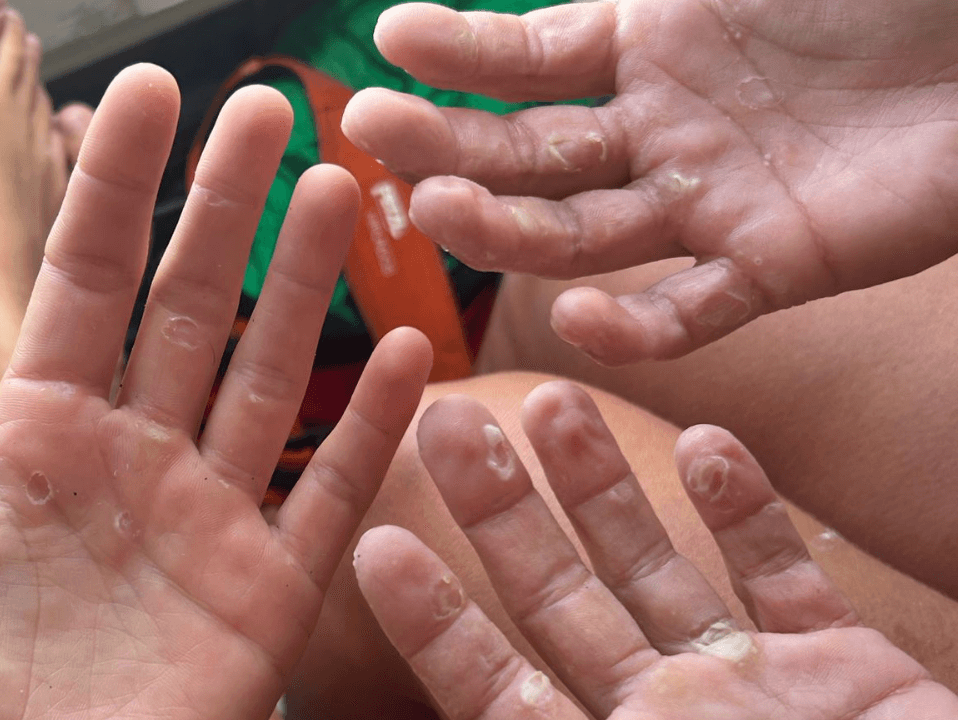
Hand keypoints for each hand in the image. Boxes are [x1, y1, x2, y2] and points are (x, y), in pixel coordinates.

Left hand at [0, 64, 431, 719]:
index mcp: (30, 444)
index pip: (82, 283)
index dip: (114, 186)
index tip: (144, 92)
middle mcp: (128, 468)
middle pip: (188, 309)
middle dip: (226, 206)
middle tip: (267, 107)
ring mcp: (205, 530)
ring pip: (266, 380)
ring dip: (305, 288)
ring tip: (338, 190)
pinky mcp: (266, 603)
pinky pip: (331, 498)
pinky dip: (372, 430)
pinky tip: (413, 354)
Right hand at [342, 0, 957, 363]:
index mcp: (653, 40)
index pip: (530, 57)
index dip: (460, 49)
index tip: (389, 37)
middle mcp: (662, 128)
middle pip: (531, 149)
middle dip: (449, 139)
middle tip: (372, 130)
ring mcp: (710, 200)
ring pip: (582, 231)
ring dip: (507, 226)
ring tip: (439, 208)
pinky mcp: (774, 266)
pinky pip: (691, 312)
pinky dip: (636, 327)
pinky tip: (578, 317)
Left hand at [353, 382, 957, 718]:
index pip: (494, 692)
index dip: (437, 621)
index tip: (379, 543)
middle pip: (560, 599)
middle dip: (502, 510)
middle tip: (451, 422)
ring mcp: (750, 689)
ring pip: (655, 566)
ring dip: (603, 485)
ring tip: (551, 402)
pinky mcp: (841, 665)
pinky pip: (781, 571)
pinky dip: (746, 508)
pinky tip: (706, 440)